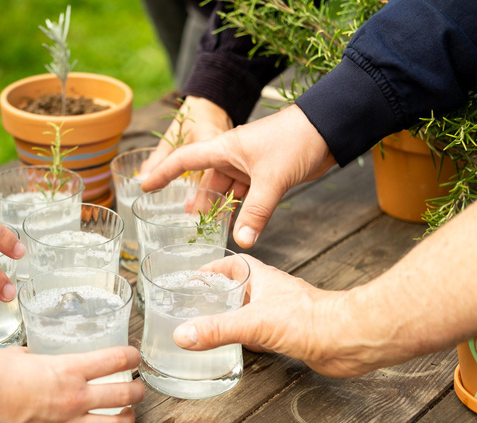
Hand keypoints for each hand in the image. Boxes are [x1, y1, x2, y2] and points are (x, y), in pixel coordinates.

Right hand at [0, 346, 144, 422]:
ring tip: (127, 417)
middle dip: (138, 392)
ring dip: (127, 421)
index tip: (134, 357)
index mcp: (67, 369)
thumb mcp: (19, 354)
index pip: (116, 359)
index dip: (132, 357)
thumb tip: (36, 356)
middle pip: (126, 395)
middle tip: (138, 389)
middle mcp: (74, 397)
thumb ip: (36, 356)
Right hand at [142, 105, 336, 247]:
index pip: (184, 160)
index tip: (146, 186)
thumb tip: (242, 241)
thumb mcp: (272, 179)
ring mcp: (250, 164)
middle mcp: (233, 155)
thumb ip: (256, 212)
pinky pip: (246, 194)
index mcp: (225, 147)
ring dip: (222, 209)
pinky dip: (242, 209)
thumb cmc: (296, 140)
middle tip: (188, 226)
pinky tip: (240, 225)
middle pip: (207, 181)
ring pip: (228, 190)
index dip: (163, 173)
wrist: (330, 129)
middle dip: (199, 203)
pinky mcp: (266, 173)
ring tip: (211, 230)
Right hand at [170, 254, 385, 377]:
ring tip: (209, 328)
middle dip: (217, 295)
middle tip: (194, 306)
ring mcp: (281, 314)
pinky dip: (248, 340)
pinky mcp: (289, 335)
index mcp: (262, 278)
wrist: (347, 340)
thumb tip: (183, 334)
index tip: (192, 277)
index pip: (231, 265)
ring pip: (249, 313)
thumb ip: (217, 328)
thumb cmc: (310, 319)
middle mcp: (270, 293)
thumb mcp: (254, 323)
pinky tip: (240, 349)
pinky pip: (261, 334)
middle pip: (238, 289)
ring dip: (232, 318)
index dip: (211, 269)